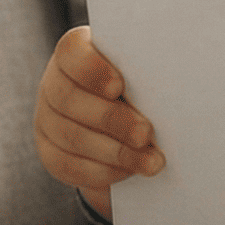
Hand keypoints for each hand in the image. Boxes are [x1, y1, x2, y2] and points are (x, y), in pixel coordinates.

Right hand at [33, 25, 163, 220]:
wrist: (121, 122)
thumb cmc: (139, 86)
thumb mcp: (142, 72)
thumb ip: (147, 71)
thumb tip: (178, 81)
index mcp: (75, 53)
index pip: (71, 52)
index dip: (92, 70)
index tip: (119, 86)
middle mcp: (53, 84)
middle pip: (70, 99)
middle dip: (112, 120)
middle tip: (146, 134)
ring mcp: (46, 119)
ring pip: (71, 136)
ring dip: (115, 152)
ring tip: (151, 162)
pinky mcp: (50, 152)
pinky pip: (68, 165)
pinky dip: (102, 171)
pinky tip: (129, 172)